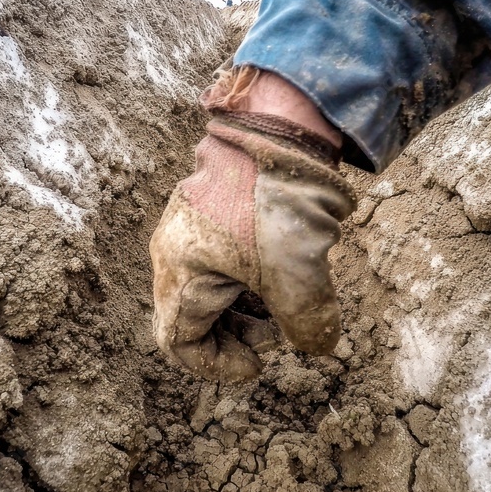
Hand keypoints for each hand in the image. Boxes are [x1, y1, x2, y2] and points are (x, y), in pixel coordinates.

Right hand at [149, 111, 355, 380]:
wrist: (280, 126)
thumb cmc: (279, 200)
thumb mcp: (301, 274)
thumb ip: (306, 324)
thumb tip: (317, 347)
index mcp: (179, 271)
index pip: (179, 341)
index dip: (216, 366)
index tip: (258, 365)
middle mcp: (173, 250)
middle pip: (192, 317)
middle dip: (235, 336)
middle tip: (277, 333)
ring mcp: (188, 226)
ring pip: (207, 289)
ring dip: (243, 308)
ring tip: (284, 302)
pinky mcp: (209, 210)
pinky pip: (217, 261)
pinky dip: (246, 278)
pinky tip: (282, 269)